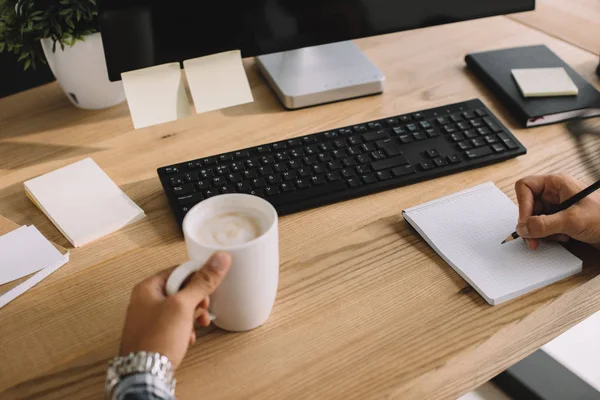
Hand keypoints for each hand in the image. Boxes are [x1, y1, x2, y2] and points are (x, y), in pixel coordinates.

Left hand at [119, 252, 230, 368]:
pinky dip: (185, 328)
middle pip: (180, 290)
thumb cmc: (156, 340)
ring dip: (193, 315)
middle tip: (202, 307)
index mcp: (147, 288)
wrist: (146, 374)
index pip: (178, 271)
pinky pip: (175, 324)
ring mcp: (149, 319)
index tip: (209, 285)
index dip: (196, 278)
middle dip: (196, 300)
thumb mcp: (183, 306)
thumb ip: (202, 282)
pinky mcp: (155, 334)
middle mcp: (145, 301)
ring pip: (180, 308)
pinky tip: (189, 336)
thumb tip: (219, 260)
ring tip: (198, 323)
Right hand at [515, 174, 599, 249]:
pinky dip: (549, 235)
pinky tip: (563, 238)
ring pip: (534, 218)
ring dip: (541, 231)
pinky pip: (544, 227)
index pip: (525, 187)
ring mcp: (558, 206)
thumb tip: (523, 228)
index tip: (525, 222)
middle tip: (533, 238)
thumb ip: (543, 224)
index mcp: (557, 183)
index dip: (522, 204)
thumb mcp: (572, 220)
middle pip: (528, 205)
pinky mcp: (561, 219)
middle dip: (531, 223)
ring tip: (556, 237)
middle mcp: (555, 193)